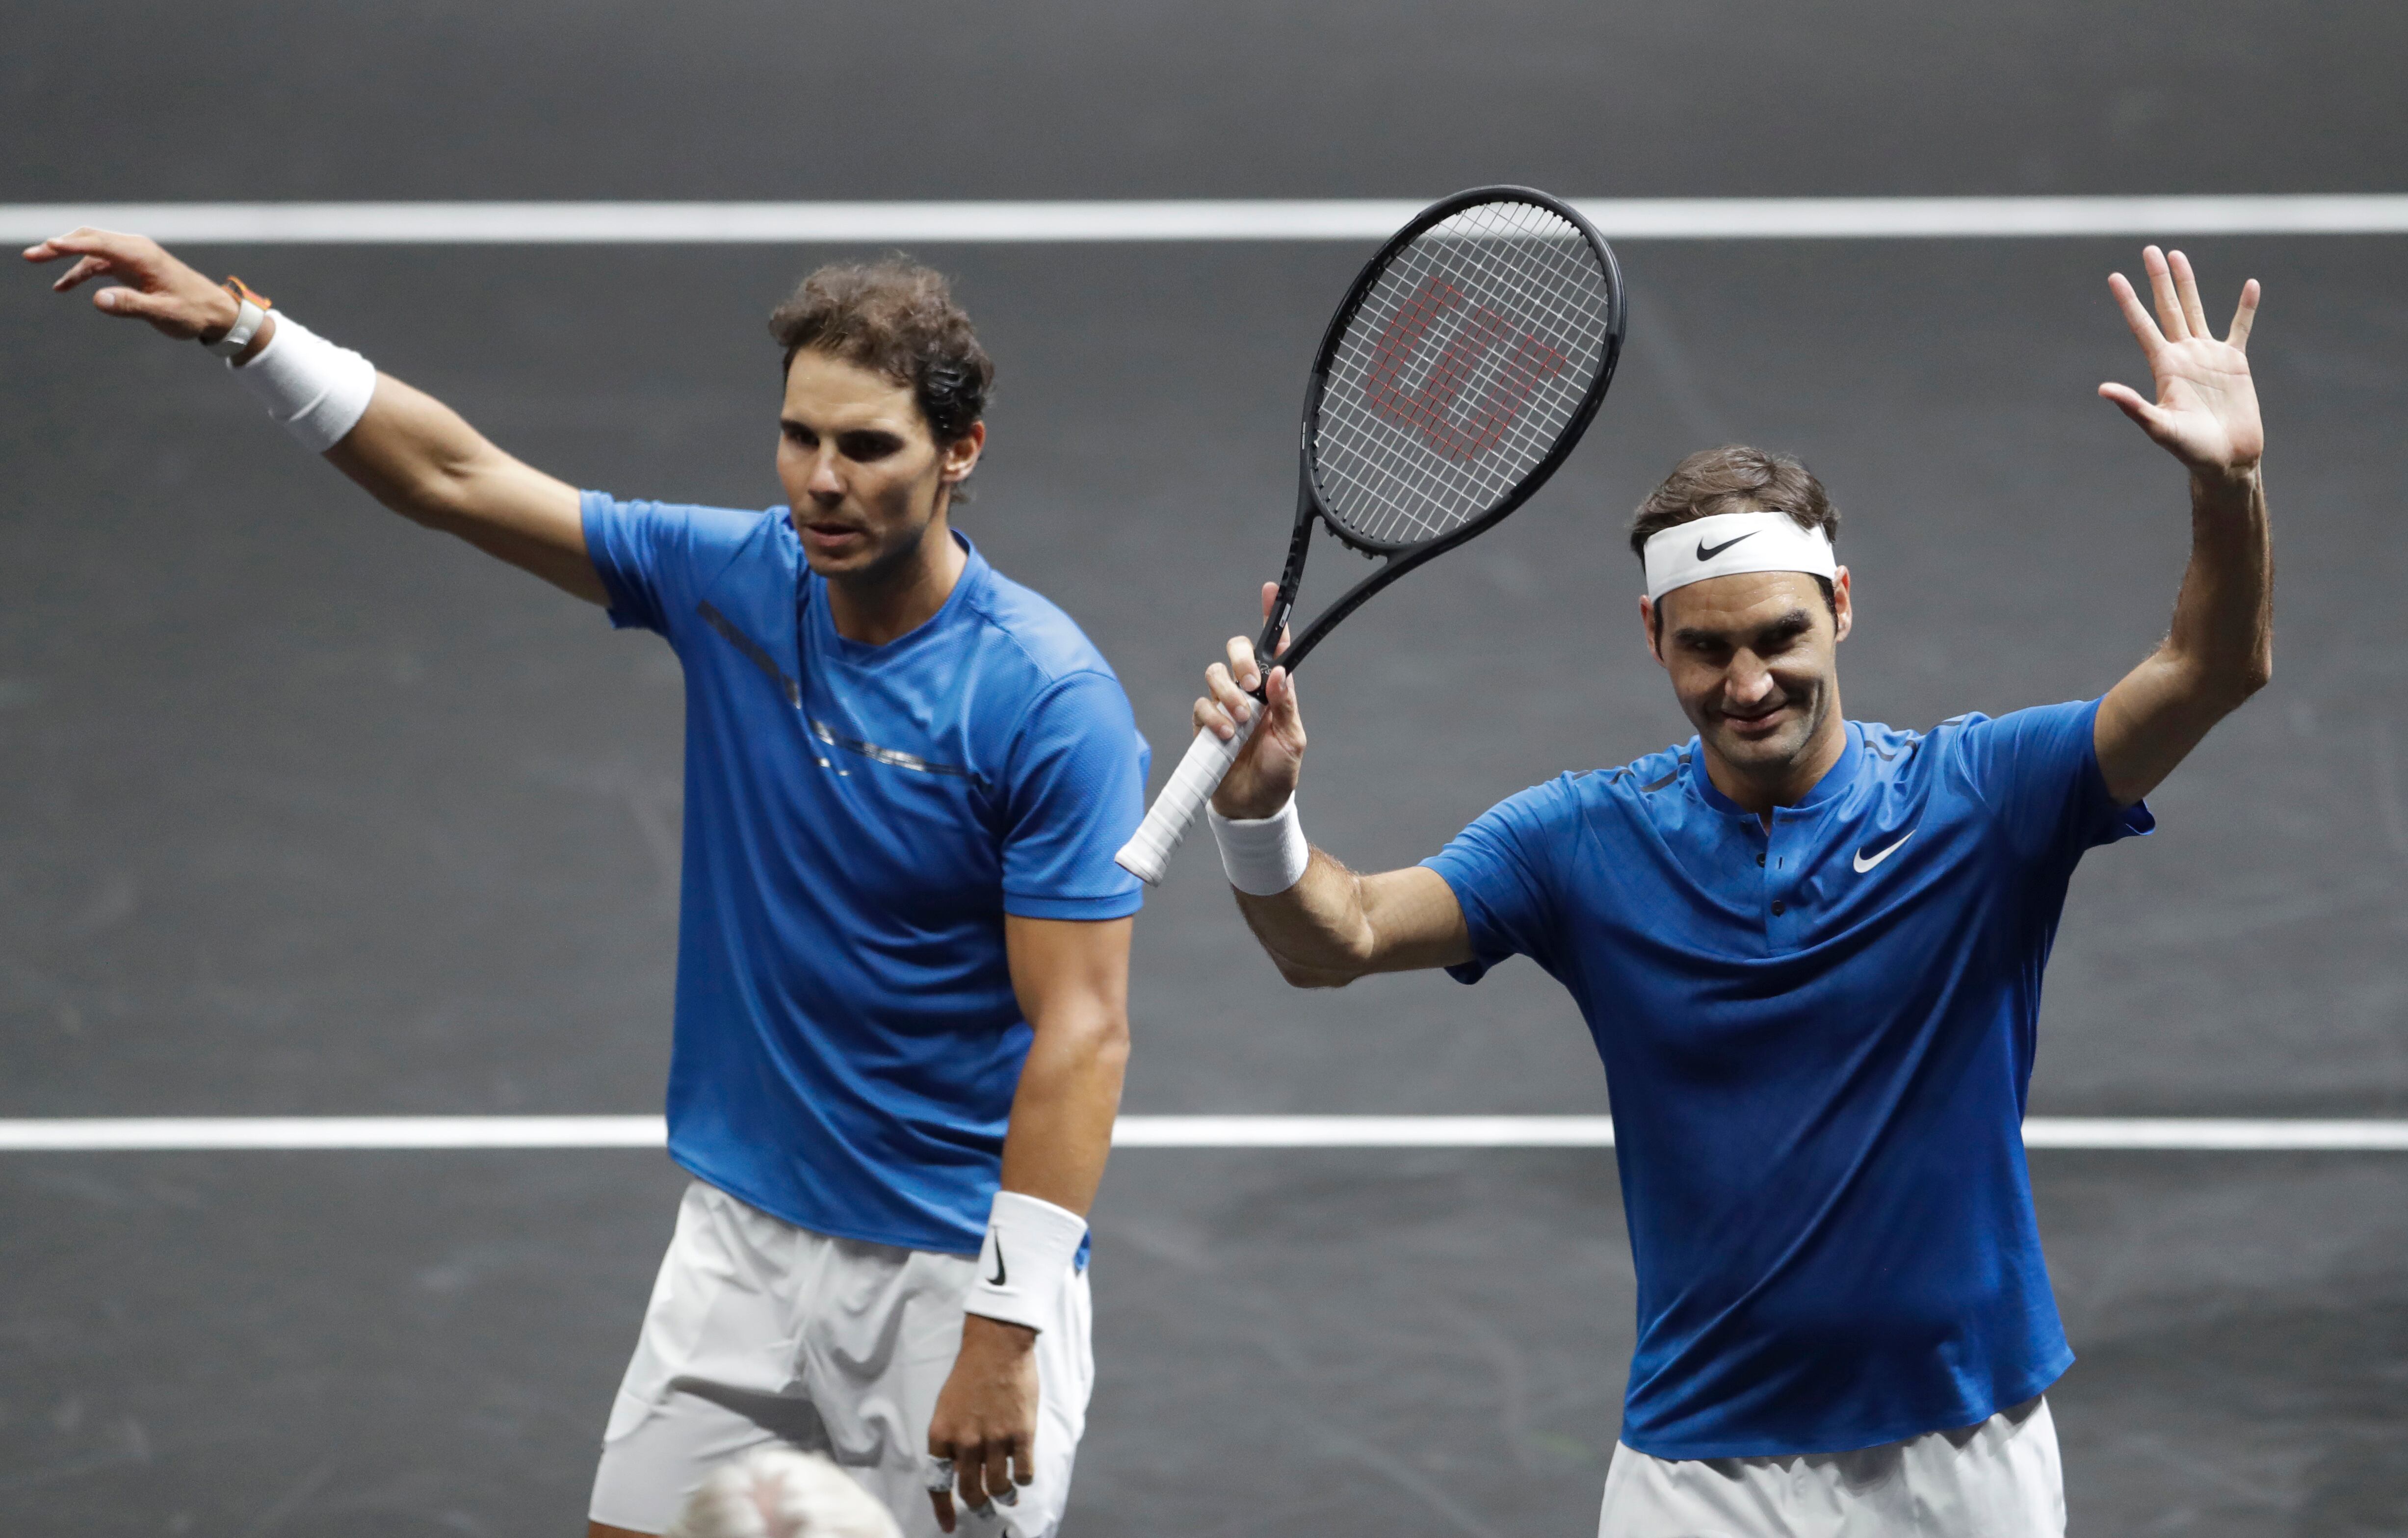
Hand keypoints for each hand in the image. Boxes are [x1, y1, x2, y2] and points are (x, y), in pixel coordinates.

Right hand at [23, 227, 245, 342]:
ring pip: (92, 249)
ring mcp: (132, 256)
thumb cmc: (193, 312)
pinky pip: (100, 263)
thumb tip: (98, 299)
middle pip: (90, 239)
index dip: (72, 245)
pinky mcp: (132, 267)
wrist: (216, 312)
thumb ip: (131, 305)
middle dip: (60, 245)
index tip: (48, 246)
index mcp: (143, 255)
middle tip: (32, 255)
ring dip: (66, 256)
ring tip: (36, 262)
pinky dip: (81, 271)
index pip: (100, 244)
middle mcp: (136, 249)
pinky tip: (64, 287)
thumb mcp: (163, 313)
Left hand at [926, 1313, 1038, 1532]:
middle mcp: (965, 1442)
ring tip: (1008, 1496)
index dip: (944, 1509)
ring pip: (999, 1486)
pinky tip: (1023, 1476)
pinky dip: (1023, 1480)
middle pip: (971, 1491)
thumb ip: (952, 1439)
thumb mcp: (947, 1406)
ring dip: (1004, 1496)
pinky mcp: (1021, 1433)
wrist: (997, 1345)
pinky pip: (1023, 1472)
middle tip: (985, 1511)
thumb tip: (961, 1468)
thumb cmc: (970, 1373)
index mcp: (941, 1434)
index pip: (938, 1482)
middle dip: (979, 1507)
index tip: (950, 1526)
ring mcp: (995, 1439)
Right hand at [1197, 581, 1304, 819]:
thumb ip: (1286, 705)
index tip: (1271, 590)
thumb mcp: (1292, 741)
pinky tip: (1225, 736)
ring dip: (1227, 694)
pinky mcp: (1205, 724)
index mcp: (1275, 692)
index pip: (1273, 648)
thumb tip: (1278, 673)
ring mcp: (1224, 707)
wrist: (1252, 808)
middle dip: (1240, 660)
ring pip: (1214, 675)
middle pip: (1235, 652)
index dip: (1272, 618)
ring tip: (1240, 722)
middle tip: (1251, 686)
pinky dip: (1213, 717)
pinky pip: (1201, 706)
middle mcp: (1249, 693)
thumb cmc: (1278, 775)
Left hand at [2099, 246, 2262, 483]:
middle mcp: (2184, 355)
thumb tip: (2102, 390)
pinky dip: (2245, 308)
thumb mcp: (2159, 428)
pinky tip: (2250, 285)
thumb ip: (2133, 407)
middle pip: (2168, 308)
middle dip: (2158, 280)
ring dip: (2187, 283)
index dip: (2129, 301)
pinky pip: (2240, 328)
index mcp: (2164, 367)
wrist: (2225, 460)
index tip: (2114, 276)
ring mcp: (2208, 356)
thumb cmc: (2190, 449)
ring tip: (2177, 255)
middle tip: (2149, 250)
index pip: (2143, 325)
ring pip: (2196, 309)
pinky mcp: (2235, 362)